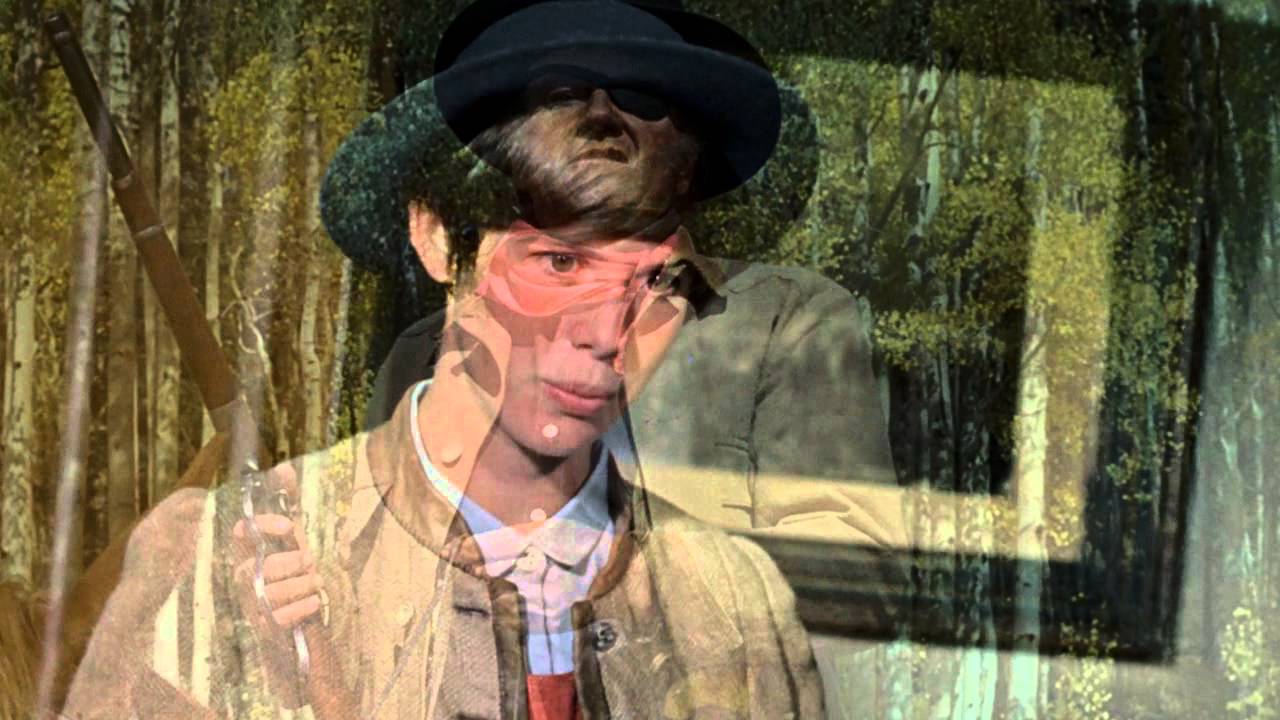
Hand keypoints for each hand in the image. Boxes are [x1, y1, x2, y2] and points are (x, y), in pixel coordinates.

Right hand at [230, 463, 326, 706]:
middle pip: (254, 567)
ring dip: (298, 585)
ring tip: (317, 582)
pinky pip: (275, 620)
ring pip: (265, 593)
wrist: (302, 618)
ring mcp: (251, 605)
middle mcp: (244, 578)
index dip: (262, 526)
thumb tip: (282, 467)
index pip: (240, 534)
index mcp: (250, 552)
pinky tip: (314, 603)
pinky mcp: (264, 629)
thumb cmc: (294, 572)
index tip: (290, 525)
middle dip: (288, 561)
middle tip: (311, 559)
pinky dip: (299, 609)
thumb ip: (288, 501)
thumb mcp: (294, 536)